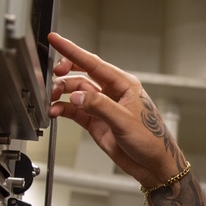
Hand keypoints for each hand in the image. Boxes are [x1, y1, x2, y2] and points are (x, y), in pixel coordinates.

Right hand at [47, 32, 185, 186]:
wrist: (153, 165)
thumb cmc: (151, 140)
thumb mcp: (124, 120)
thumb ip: (99, 106)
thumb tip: (78, 95)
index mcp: (124, 84)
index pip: (94, 63)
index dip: (72, 51)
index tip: (56, 40)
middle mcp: (112, 92)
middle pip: (82, 74)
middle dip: (65, 74)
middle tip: (52, 77)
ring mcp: (103, 107)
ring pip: (76, 92)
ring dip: (62, 93)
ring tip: (52, 99)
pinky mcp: (96, 122)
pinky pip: (74, 110)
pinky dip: (63, 109)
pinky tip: (55, 112)